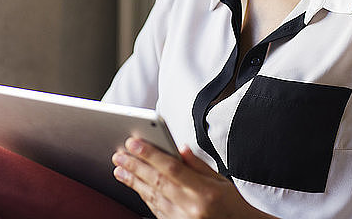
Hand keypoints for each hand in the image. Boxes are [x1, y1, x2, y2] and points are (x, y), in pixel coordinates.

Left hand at [112, 137, 276, 218]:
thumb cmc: (232, 206)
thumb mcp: (222, 180)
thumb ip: (198, 164)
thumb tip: (180, 148)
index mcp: (205, 190)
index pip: (171, 167)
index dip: (150, 154)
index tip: (134, 143)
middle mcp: (191, 206)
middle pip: (157, 181)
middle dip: (135, 166)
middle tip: (120, 155)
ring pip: (152, 196)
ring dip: (133, 181)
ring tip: (120, 169)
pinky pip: (155, 209)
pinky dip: (144, 196)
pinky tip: (135, 186)